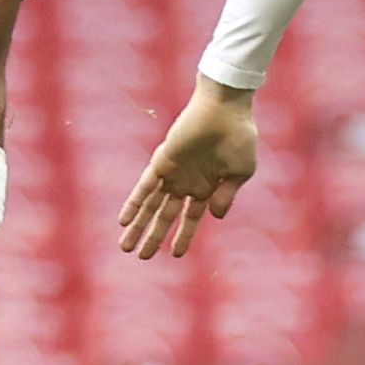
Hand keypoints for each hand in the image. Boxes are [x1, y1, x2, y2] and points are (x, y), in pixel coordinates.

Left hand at [119, 81, 260, 259]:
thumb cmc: (238, 135)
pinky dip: (134, 203)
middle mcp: (185, 181)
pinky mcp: (162, 160)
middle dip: (154, 236)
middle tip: (141, 257)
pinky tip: (124, 220)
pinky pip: (144, 185)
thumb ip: (227, 195)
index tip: (175, 255)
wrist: (226, 108)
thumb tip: (214, 216)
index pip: (190, 217)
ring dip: (139, 225)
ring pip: (151, 205)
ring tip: (125, 247)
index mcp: (206, 186)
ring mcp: (172, 172)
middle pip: (165, 215)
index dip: (183, 236)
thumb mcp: (240, 171)